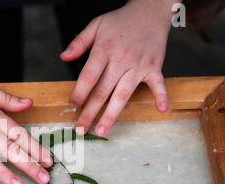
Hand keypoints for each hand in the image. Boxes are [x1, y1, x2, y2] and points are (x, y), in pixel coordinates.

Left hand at [60, 0, 176, 136]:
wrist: (150, 9)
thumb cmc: (121, 20)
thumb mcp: (96, 25)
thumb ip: (79, 42)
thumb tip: (63, 57)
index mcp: (104, 49)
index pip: (89, 76)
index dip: (79, 92)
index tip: (72, 105)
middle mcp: (121, 59)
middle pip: (102, 91)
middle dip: (89, 112)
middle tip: (80, 129)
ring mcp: (139, 65)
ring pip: (123, 94)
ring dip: (112, 114)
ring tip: (101, 131)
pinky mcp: (154, 67)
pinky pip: (158, 84)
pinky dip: (161, 96)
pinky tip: (160, 110)